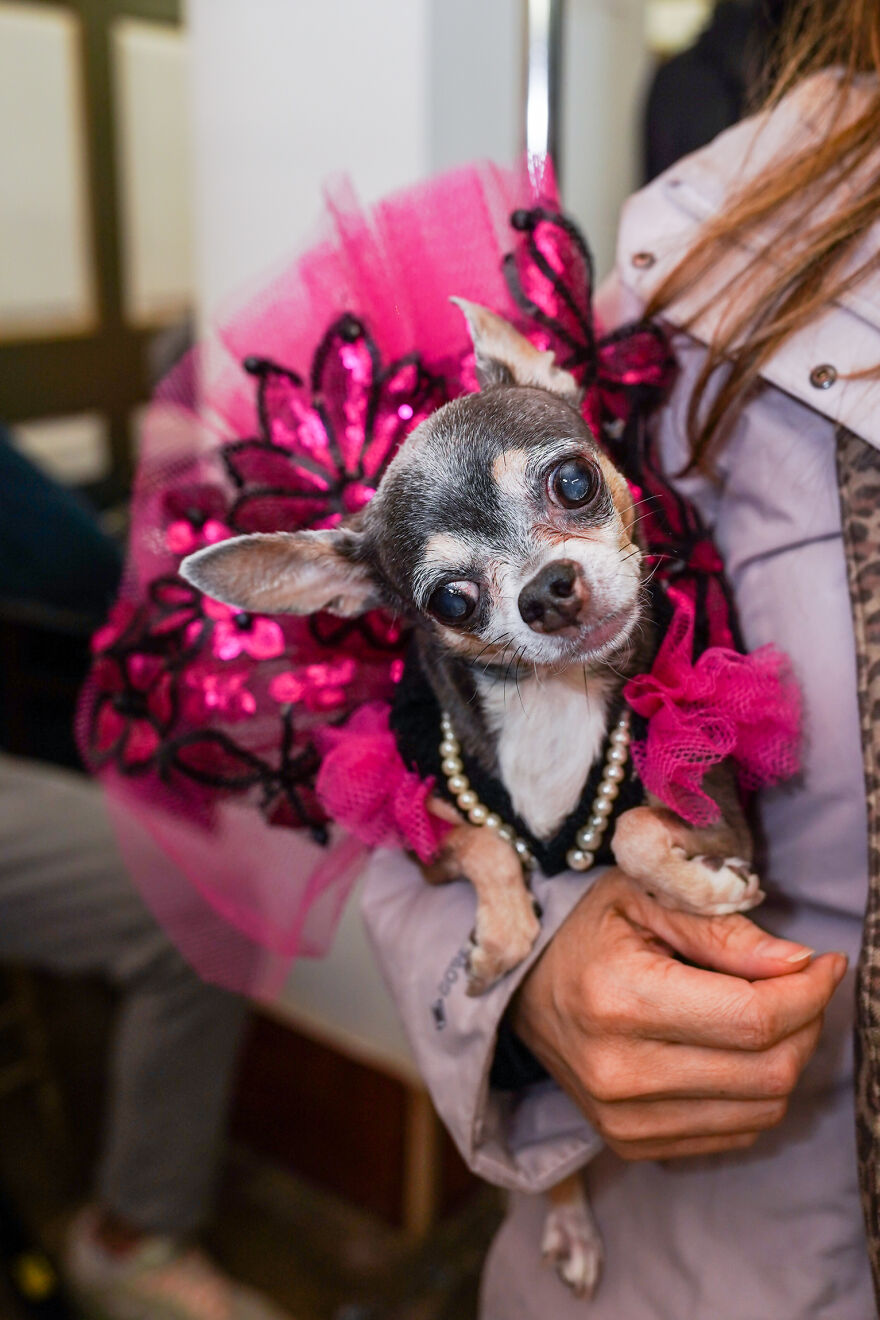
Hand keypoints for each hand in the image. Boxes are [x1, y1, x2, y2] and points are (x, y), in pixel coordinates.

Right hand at [512, 870, 847, 1160]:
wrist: (522, 987)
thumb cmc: (588, 929)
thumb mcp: (646, 899)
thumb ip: (722, 929)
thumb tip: (798, 963)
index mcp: (619, 997)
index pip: (752, 1018)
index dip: (808, 993)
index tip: (824, 964)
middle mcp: (618, 1071)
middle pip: (766, 1071)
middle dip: (805, 1024)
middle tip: (801, 985)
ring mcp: (621, 1117)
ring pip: (760, 1110)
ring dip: (786, 1060)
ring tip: (769, 1014)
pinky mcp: (629, 1142)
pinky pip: (734, 1135)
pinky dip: (754, 1094)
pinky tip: (736, 1051)